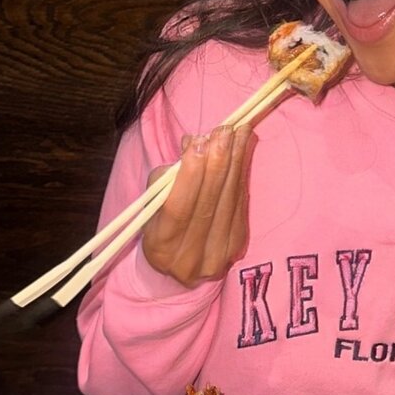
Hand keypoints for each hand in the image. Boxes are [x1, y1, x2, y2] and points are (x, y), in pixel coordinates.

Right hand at [141, 124, 254, 286]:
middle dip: (217, 163)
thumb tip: (193, 144)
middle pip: (208, 204)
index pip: (177, 209)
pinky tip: (244, 150)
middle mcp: (189, 258)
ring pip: (230, 202)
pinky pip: (241, 203)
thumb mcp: (151, 204)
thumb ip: (166, 178)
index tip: (198, 143)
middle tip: (223, 131)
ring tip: (239, 132)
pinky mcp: (238, 245)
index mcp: (160, 247)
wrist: (180, 263)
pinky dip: (241, 173)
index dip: (190, 175)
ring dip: (235, 162)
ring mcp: (217, 255)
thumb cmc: (160, 224)